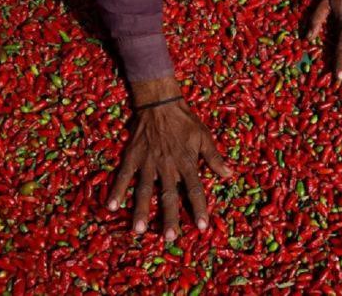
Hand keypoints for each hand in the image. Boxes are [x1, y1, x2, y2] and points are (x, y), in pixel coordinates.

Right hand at [107, 77, 231, 240]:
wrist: (160, 104)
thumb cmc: (186, 122)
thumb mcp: (205, 137)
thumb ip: (215, 158)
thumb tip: (229, 175)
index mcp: (186, 163)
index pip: (195, 190)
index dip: (199, 208)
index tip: (202, 227)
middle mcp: (167, 166)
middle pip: (168, 196)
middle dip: (169, 218)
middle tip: (170, 238)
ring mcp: (148, 162)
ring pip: (144, 190)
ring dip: (141, 211)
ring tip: (138, 231)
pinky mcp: (132, 157)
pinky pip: (123, 175)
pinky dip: (117, 190)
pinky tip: (112, 207)